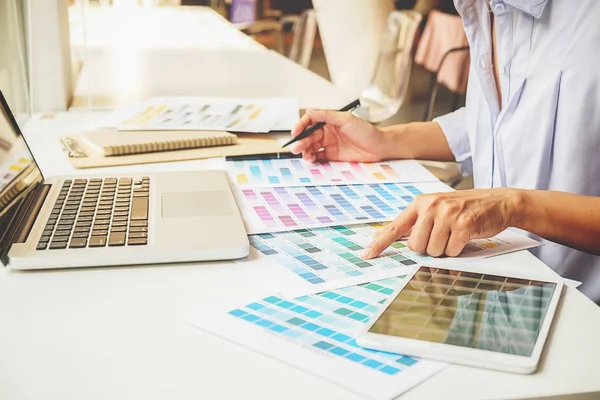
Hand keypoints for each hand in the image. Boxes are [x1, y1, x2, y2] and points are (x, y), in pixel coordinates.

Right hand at [290, 109, 389, 162]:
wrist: (378, 146)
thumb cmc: (366, 131)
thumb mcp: (346, 119)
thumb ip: (327, 115)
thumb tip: (309, 111)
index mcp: (329, 121)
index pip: (310, 121)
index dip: (301, 126)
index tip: (295, 132)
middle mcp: (327, 132)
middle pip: (308, 136)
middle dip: (301, 141)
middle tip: (297, 148)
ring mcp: (329, 144)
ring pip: (311, 147)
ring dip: (305, 151)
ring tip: (305, 155)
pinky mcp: (332, 155)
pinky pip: (317, 156)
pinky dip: (312, 158)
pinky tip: (311, 159)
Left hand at [362, 188, 521, 257]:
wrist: (498, 201)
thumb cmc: (465, 208)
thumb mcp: (437, 208)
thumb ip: (417, 222)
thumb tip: (391, 237)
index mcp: (421, 203)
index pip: (395, 226)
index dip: (380, 243)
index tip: (366, 255)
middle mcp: (432, 206)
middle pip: (416, 246)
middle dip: (429, 249)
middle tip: (442, 237)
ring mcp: (448, 214)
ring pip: (434, 251)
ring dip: (445, 250)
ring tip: (455, 235)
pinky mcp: (464, 225)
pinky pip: (452, 251)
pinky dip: (458, 250)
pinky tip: (465, 237)